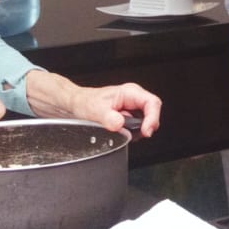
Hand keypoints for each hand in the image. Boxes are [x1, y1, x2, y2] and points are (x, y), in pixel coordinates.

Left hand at [27, 71, 162, 136]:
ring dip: (139, 131)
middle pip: (153, 113)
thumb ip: (108, 117)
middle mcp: (134, 99)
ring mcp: (132, 108)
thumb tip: (119, 124)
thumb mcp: (94, 110)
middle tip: (138, 135)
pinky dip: (133, 133)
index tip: (147, 131)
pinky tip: (122, 133)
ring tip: (125, 132)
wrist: (75, 106)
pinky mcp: (129, 117)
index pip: (152, 103)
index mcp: (130, 92)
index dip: (153, 118)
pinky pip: (138, 127)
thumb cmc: (84, 102)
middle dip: (147, 126)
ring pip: (146, 121)